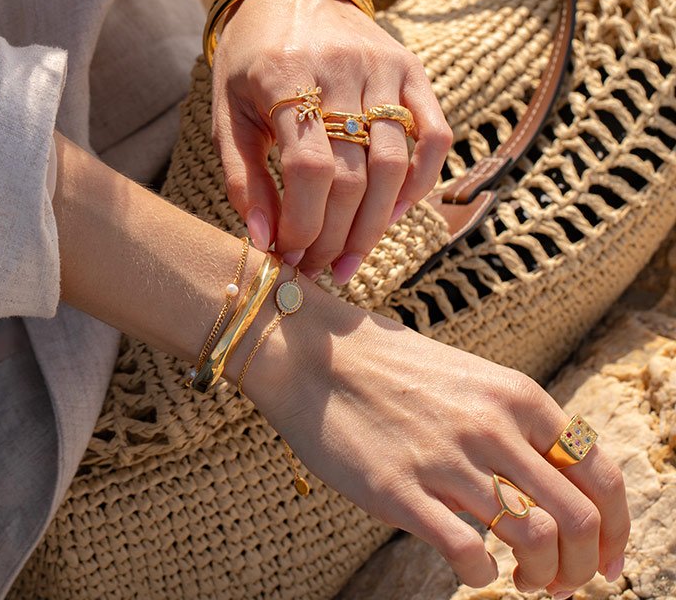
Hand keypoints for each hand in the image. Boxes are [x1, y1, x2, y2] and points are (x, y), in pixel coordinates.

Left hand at [212, 0, 451, 281]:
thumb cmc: (250, 59)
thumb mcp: (228, 112)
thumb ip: (242, 177)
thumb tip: (262, 241)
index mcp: (286, 76)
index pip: (309, 169)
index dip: (303, 223)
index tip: (290, 254)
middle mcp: (342, 69)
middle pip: (355, 175)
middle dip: (335, 236)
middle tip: (318, 267)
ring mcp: (384, 68)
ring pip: (395, 165)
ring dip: (376, 225)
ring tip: (350, 258)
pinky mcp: (412, 71)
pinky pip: (434, 136)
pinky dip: (421, 183)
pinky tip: (394, 214)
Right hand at [241, 287, 630, 594]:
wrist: (315, 356)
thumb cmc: (389, 365)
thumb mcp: (467, 377)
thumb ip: (512, 422)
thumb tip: (551, 479)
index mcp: (515, 395)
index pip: (600, 472)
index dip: (617, 526)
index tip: (608, 556)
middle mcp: (491, 426)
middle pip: (580, 518)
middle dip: (586, 566)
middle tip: (569, 583)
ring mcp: (447, 459)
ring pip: (536, 541)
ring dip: (543, 577)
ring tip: (527, 580)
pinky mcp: (401, 491)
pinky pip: (470, 556)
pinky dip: (484, 576)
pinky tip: (473, 565)